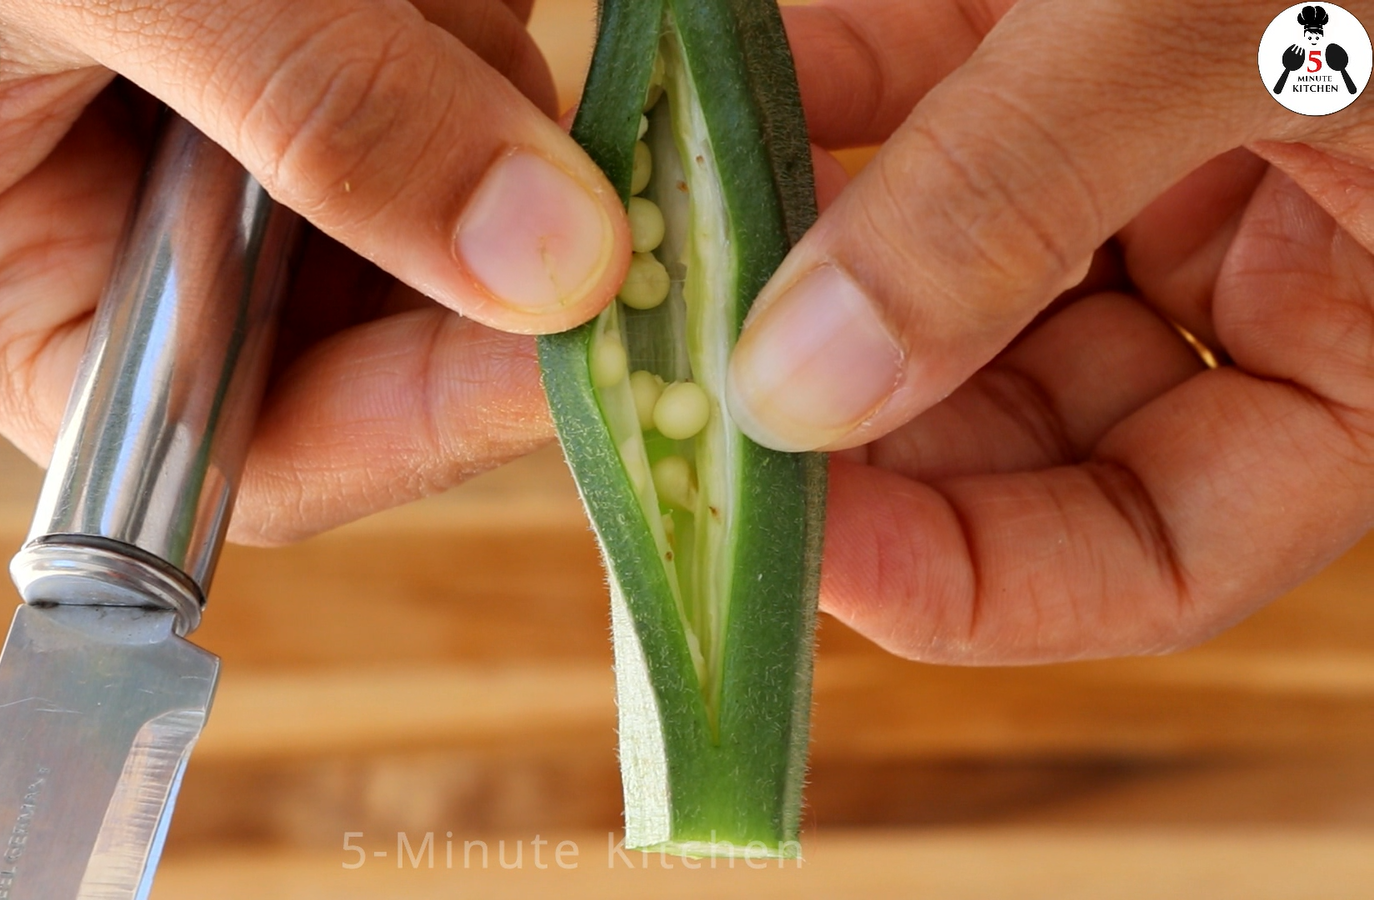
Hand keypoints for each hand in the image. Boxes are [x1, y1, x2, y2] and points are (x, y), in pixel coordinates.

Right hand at [0, 0, 628, 543]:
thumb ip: (317, 109)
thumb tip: (554, 261)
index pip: (255, 451)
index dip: (433, 414)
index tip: (591, 335)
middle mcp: (104, 255)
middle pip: (364, 324)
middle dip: (473, 221)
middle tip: (579, 137)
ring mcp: (195, 161)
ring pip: (414, 191)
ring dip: (466, 89)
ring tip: (417, 1)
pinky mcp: (269, 68)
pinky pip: (413, 85)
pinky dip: (450, 29)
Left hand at [728, 0, 1373, 662]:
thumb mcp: (1228, 29)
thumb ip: (1023, 193)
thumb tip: (802, 383)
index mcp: (1365, 343)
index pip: (1156, 557)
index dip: (969, 582)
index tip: (799, 545)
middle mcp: (1248, 268)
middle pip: (1013, 428)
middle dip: (848, 428)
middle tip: (685, 416)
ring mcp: (1148, 153)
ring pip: (939, 278)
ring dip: (796, 282)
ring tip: (665, 286)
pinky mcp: (1057, 26)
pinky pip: (909, 98)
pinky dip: (808, 111)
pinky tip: (706, 130)